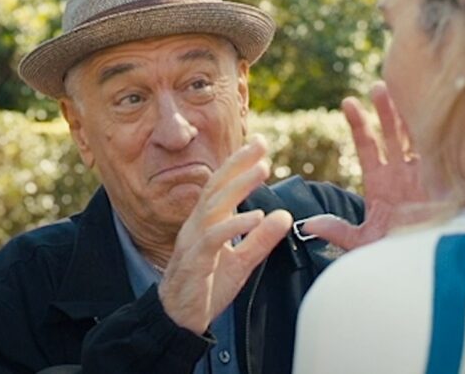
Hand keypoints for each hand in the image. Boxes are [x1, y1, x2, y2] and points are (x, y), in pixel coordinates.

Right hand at [158, 135, 292, 334]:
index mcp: (206, 223)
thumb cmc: (206, 287)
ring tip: (262, 170)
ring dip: (238, 186)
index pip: (222, 186)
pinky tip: (255, 216)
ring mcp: (193, 242)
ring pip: (214, 206)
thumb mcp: (241, 262)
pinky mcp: (195, 262)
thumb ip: (261, 240)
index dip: (239, 163)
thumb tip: (284, 216)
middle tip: (261, 145)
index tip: (259, 143)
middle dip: (238, 163)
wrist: (179, 320)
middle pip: (217, 187)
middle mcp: (197, 226)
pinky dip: (233, 225)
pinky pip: (213, 238)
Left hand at [303, 82, 427, 249]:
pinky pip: (438, 149)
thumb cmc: (396, 255)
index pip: (367, 145)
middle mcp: (401, 173)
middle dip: (385, 110)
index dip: (359, 124)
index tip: (348, 102)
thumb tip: (307, 225)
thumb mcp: (364, 242)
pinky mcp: (444, 179)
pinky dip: (435, 130)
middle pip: (391, 134)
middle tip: (378, 86)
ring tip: (402, 89)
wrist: (427, 265)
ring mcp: (423, 174)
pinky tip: (433, 109)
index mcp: (380, 182)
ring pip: (414, 137)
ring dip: (408, 114)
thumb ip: (338, 230)